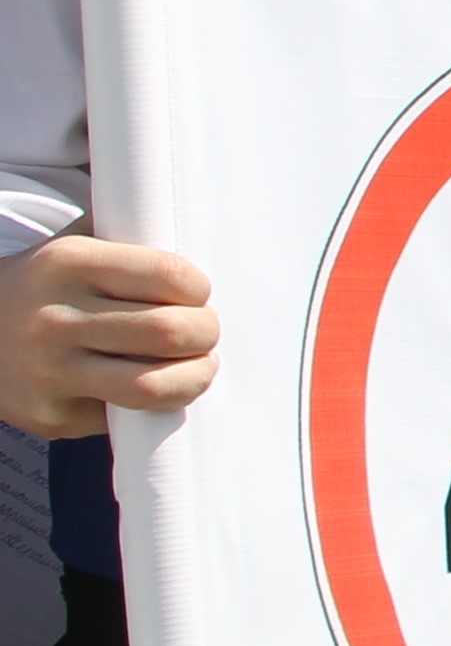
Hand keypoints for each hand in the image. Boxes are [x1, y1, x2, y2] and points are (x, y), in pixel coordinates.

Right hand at [0, 237, 219, 439]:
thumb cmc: (49, 284)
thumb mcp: (78, 241)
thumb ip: (131, 230)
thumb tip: (199, 229)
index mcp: (68, 264)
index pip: (168, 275)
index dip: (199, 289)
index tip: (197, 295)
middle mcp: (53, 319)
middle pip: (169, 332)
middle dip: (206, 333)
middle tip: (205, 331)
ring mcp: (49, 372)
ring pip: (153, 387)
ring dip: (194, 377)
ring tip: (199, 365)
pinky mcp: (51, 416)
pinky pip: (127, 416)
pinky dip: (157, 403)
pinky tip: (158, 384)